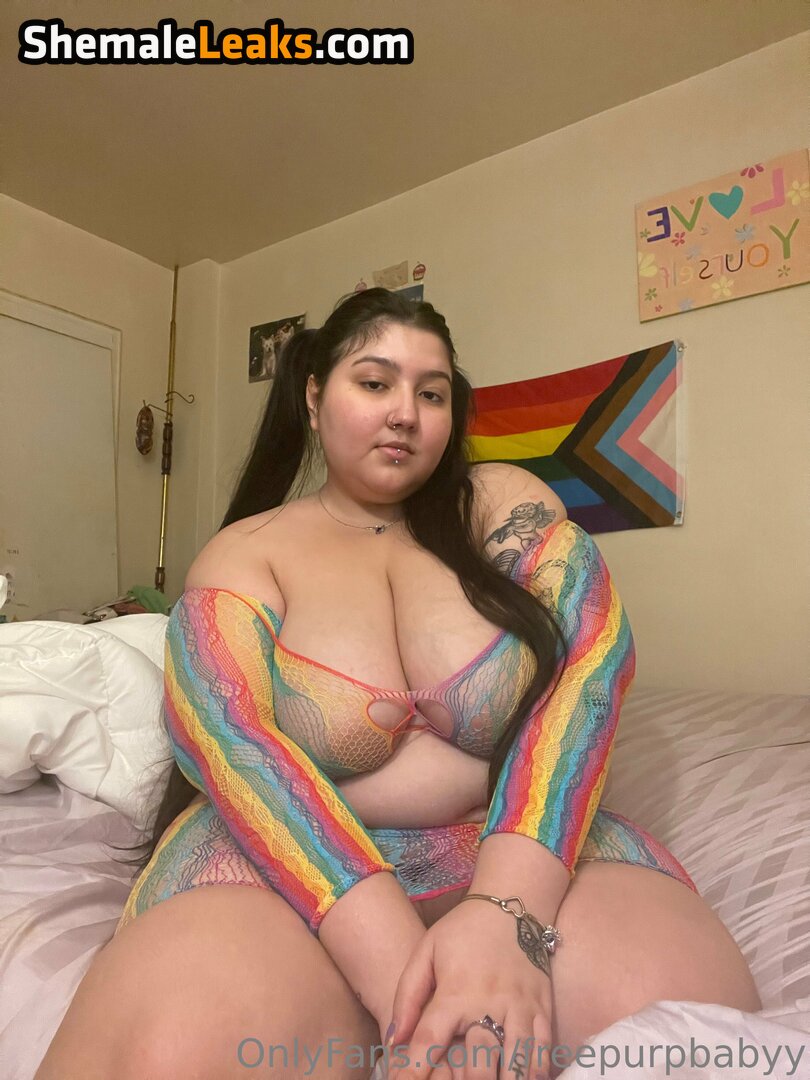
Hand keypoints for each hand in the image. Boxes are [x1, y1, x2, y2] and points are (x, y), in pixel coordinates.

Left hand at [381, 899, 553, 1079]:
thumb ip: (407, 995)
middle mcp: (489, 1005)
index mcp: (455, 992)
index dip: (413, 1073)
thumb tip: (393, 1039)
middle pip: (478, 1066)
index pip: (429, 1042)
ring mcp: (520, 1009)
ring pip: (516, 1065)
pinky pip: (542, 1051)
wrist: (511, 903)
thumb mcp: (426, 951)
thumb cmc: (463, 930)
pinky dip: (536, 1072)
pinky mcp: (543, 1009)